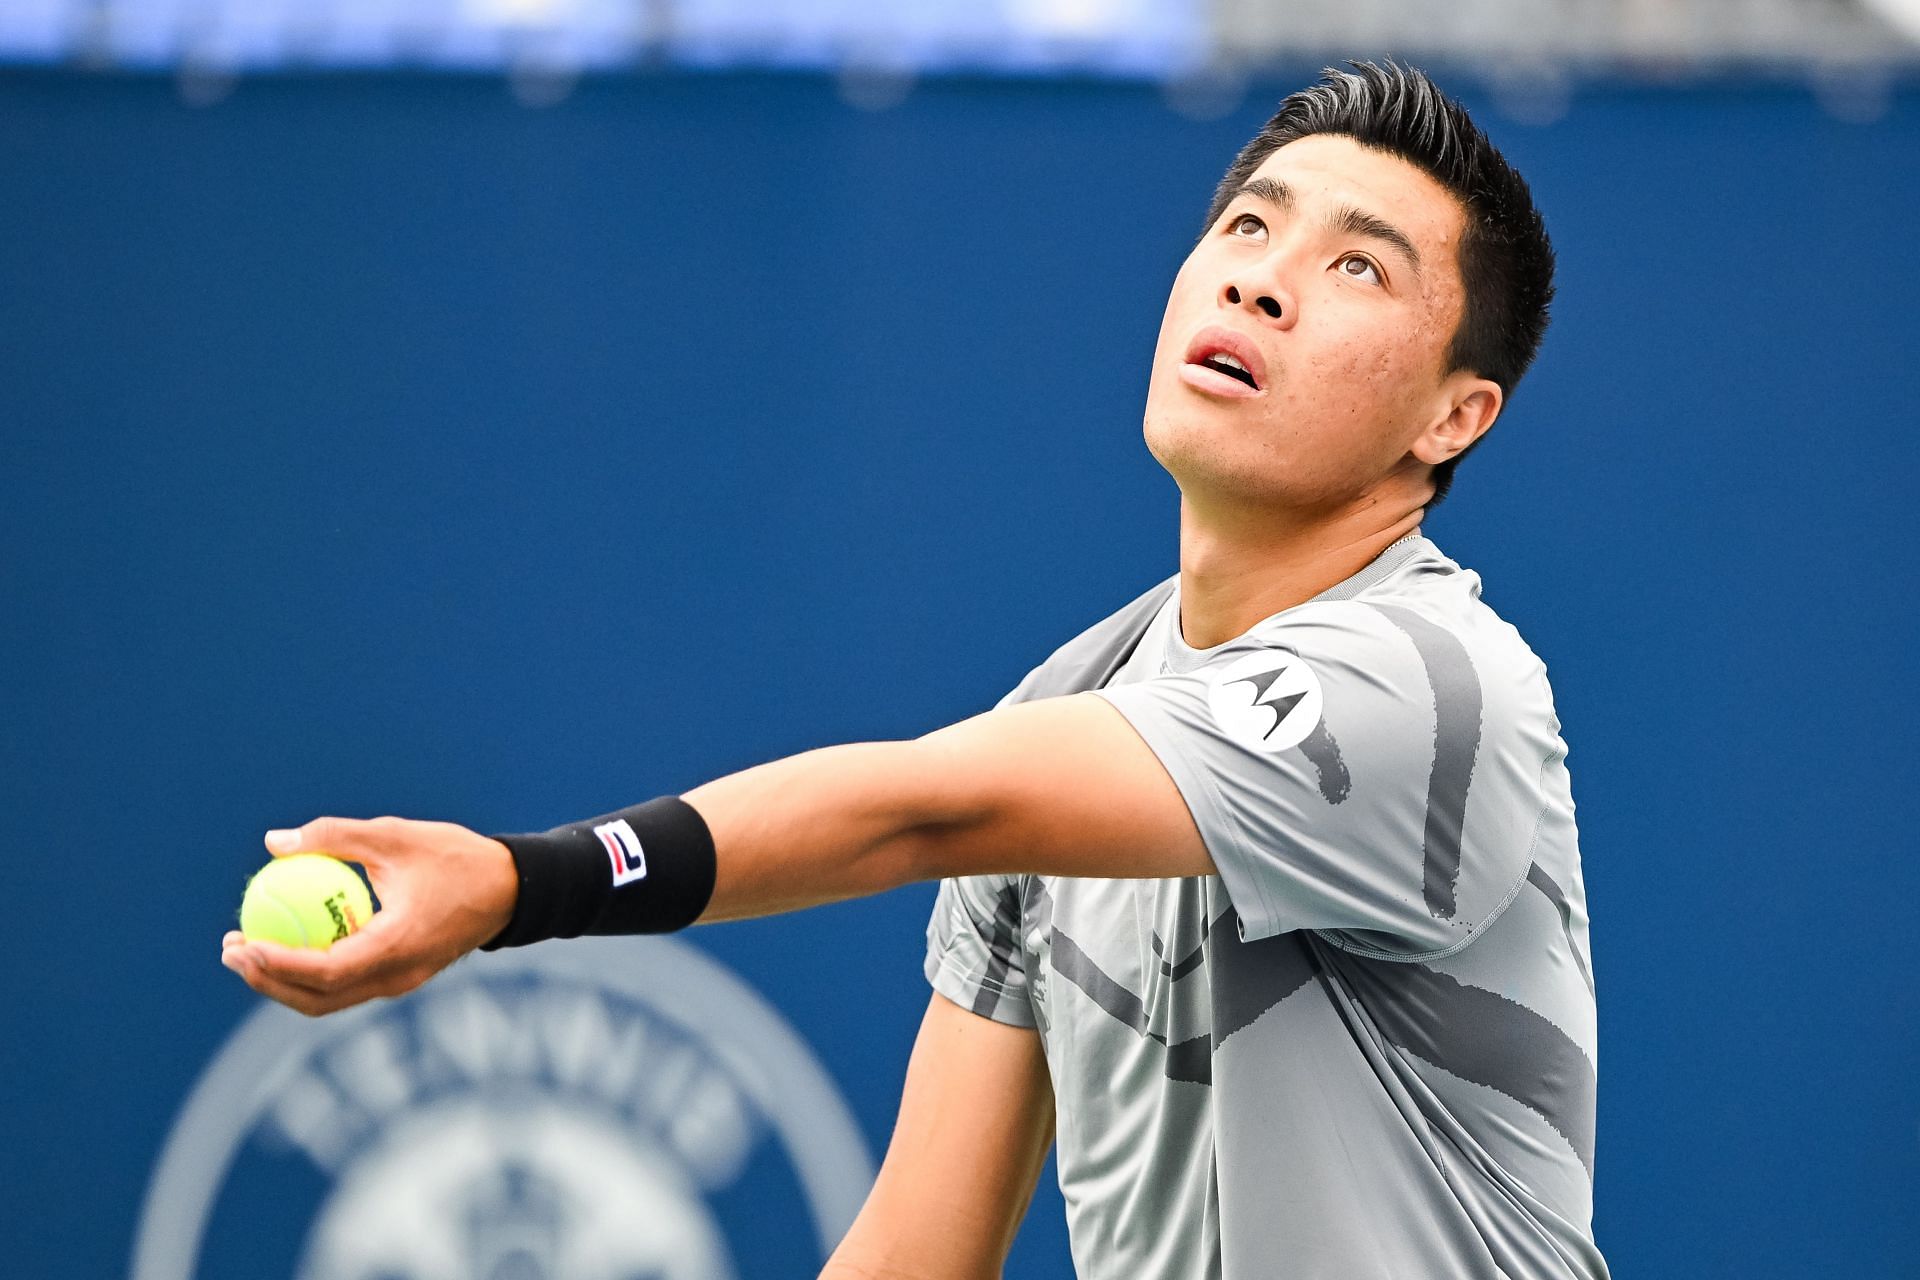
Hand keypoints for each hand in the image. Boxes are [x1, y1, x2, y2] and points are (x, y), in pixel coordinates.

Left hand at [221, 816, 518, 1015]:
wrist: (513, 888)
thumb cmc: (457, 857)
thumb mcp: (395, 836)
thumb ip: (335, 836)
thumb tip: (274, 842)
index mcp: (397, 947)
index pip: (324, 970)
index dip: (277, 962)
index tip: (241, 941)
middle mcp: (397, 977)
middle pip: (317, 998)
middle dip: (266, 980)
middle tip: (231, 948)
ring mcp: (400, 982)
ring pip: (329, 998)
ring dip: (283, 981)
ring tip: (247, 948)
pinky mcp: (401, 977)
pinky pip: (346, 984)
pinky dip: (311, 971)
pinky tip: (291, 941)